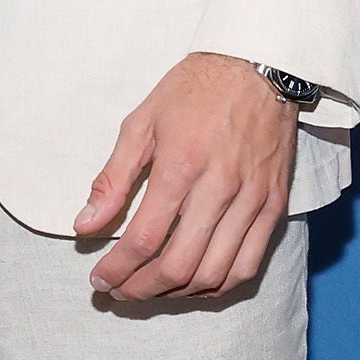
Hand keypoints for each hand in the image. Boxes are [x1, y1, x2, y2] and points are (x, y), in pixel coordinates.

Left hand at [75, 55, 298, 303]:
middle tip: (120, 290)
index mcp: (181, 166)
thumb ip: (112, 179)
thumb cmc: (196, 90)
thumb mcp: (142, 123)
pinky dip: (218, 285)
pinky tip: (194, 284)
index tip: (99, 279)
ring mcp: (252, 200)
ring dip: (177, 294)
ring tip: (152, 290)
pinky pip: (248, 264)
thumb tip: (85, 226)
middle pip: (178, 266)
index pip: (143, 239)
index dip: (117, 270)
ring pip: (214, 274)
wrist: (259, 65)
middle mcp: (220, 189)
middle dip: (142, 289)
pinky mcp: (274, 205)